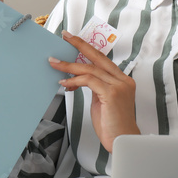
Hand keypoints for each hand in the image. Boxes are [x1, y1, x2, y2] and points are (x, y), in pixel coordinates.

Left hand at [49, 30, 139, 152]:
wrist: (121, 140)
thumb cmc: (112, 125)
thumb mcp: (103, 101)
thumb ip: (96, 88)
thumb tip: (80, 79)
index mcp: (122, 80)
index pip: (103, 60)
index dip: (88, 48)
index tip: (74, 39)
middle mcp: (123, 80)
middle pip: (98, 57)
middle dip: (80, 44)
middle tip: (65, 36)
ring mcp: (118, 86)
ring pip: (90, 69)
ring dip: (70, 66)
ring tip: (55, 64)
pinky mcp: (112, 94)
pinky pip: (89, 81)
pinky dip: (75, 80)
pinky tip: (64, 83)